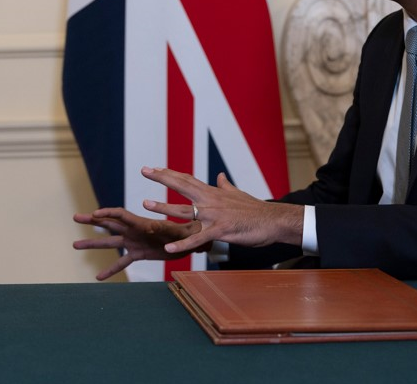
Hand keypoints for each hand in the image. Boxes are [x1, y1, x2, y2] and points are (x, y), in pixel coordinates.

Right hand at [73, 208, 202, 280]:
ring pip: (109, 242)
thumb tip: (151, 226)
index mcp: (141, 223)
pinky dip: (110, 269)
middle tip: (75, 217)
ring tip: (75, 245)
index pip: (120, 215)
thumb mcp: (177, 230)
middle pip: (108, 224)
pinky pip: (121, 262)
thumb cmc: (187, 232)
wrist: (191, 241)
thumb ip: (164, 228)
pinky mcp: (138, 254)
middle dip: (92, 221)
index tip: (94, 214)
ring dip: (93, 243)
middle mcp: (134, 231)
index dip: (106, 213)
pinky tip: (98, 277)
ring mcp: (134, 242)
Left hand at [139, 168, 303, 253]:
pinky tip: (169, 248)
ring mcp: (214, 215)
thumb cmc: (255, 209)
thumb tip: (220, 175)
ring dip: (164, 207)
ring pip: (184, 210)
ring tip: (145, 204)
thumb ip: (225, 185)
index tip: (154, 168)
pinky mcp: (220, 231)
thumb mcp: (237, 194)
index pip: (187, 179)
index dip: (169, 173)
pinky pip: (198, 239)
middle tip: (144, 170)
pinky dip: (183, 244)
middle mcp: (210, 200)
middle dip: (161, 177)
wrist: (273, 221)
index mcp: (212, 192)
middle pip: (181, 185)